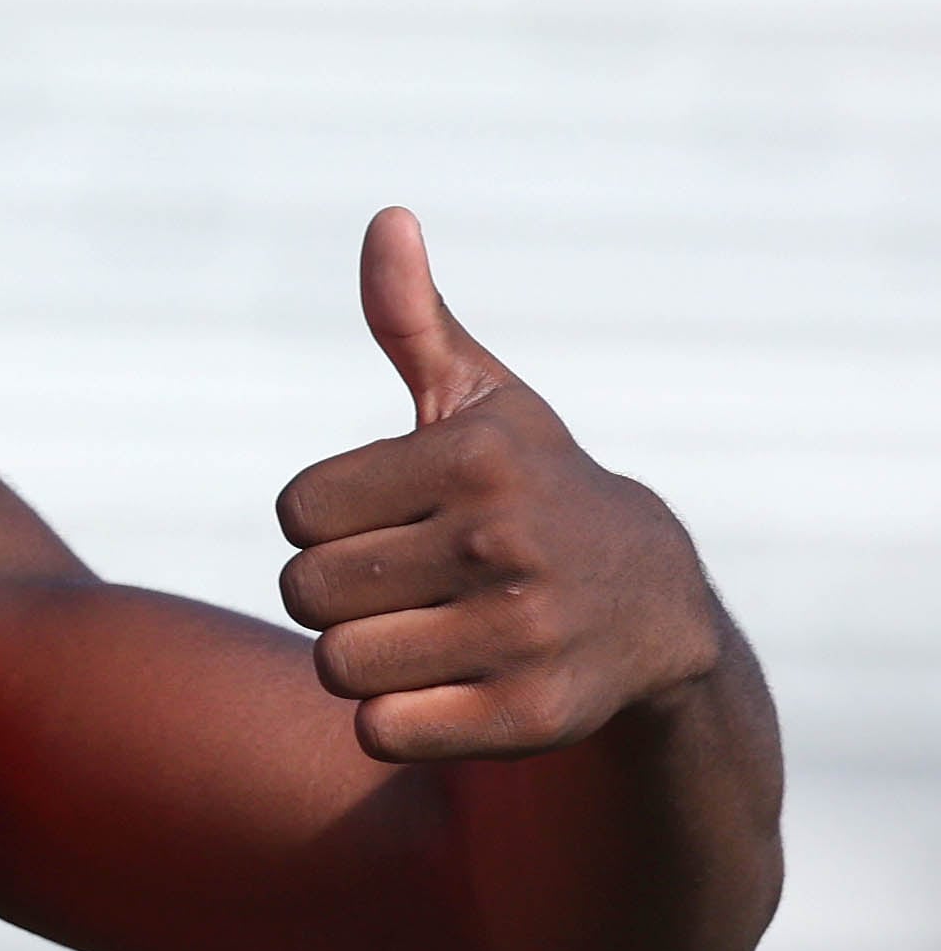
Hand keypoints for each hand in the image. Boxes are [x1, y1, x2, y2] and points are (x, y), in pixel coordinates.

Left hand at [275, 209, 721, 762]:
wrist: (656, 605)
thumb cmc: (533, 489)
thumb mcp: (483, 400)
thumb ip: (413, 320)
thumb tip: (386, 219)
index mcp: (474, 458)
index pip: (294, 512)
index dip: (322, 525)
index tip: (385, 522)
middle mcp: (504, 541)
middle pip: (305, 592)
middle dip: (334, 597)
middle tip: (402, 586)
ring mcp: (524, 634)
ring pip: (336, 666)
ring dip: (361, 661)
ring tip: (426, 634)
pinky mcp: (532, 718)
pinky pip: (381, 730)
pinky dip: (393, 719)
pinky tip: (447, 688)